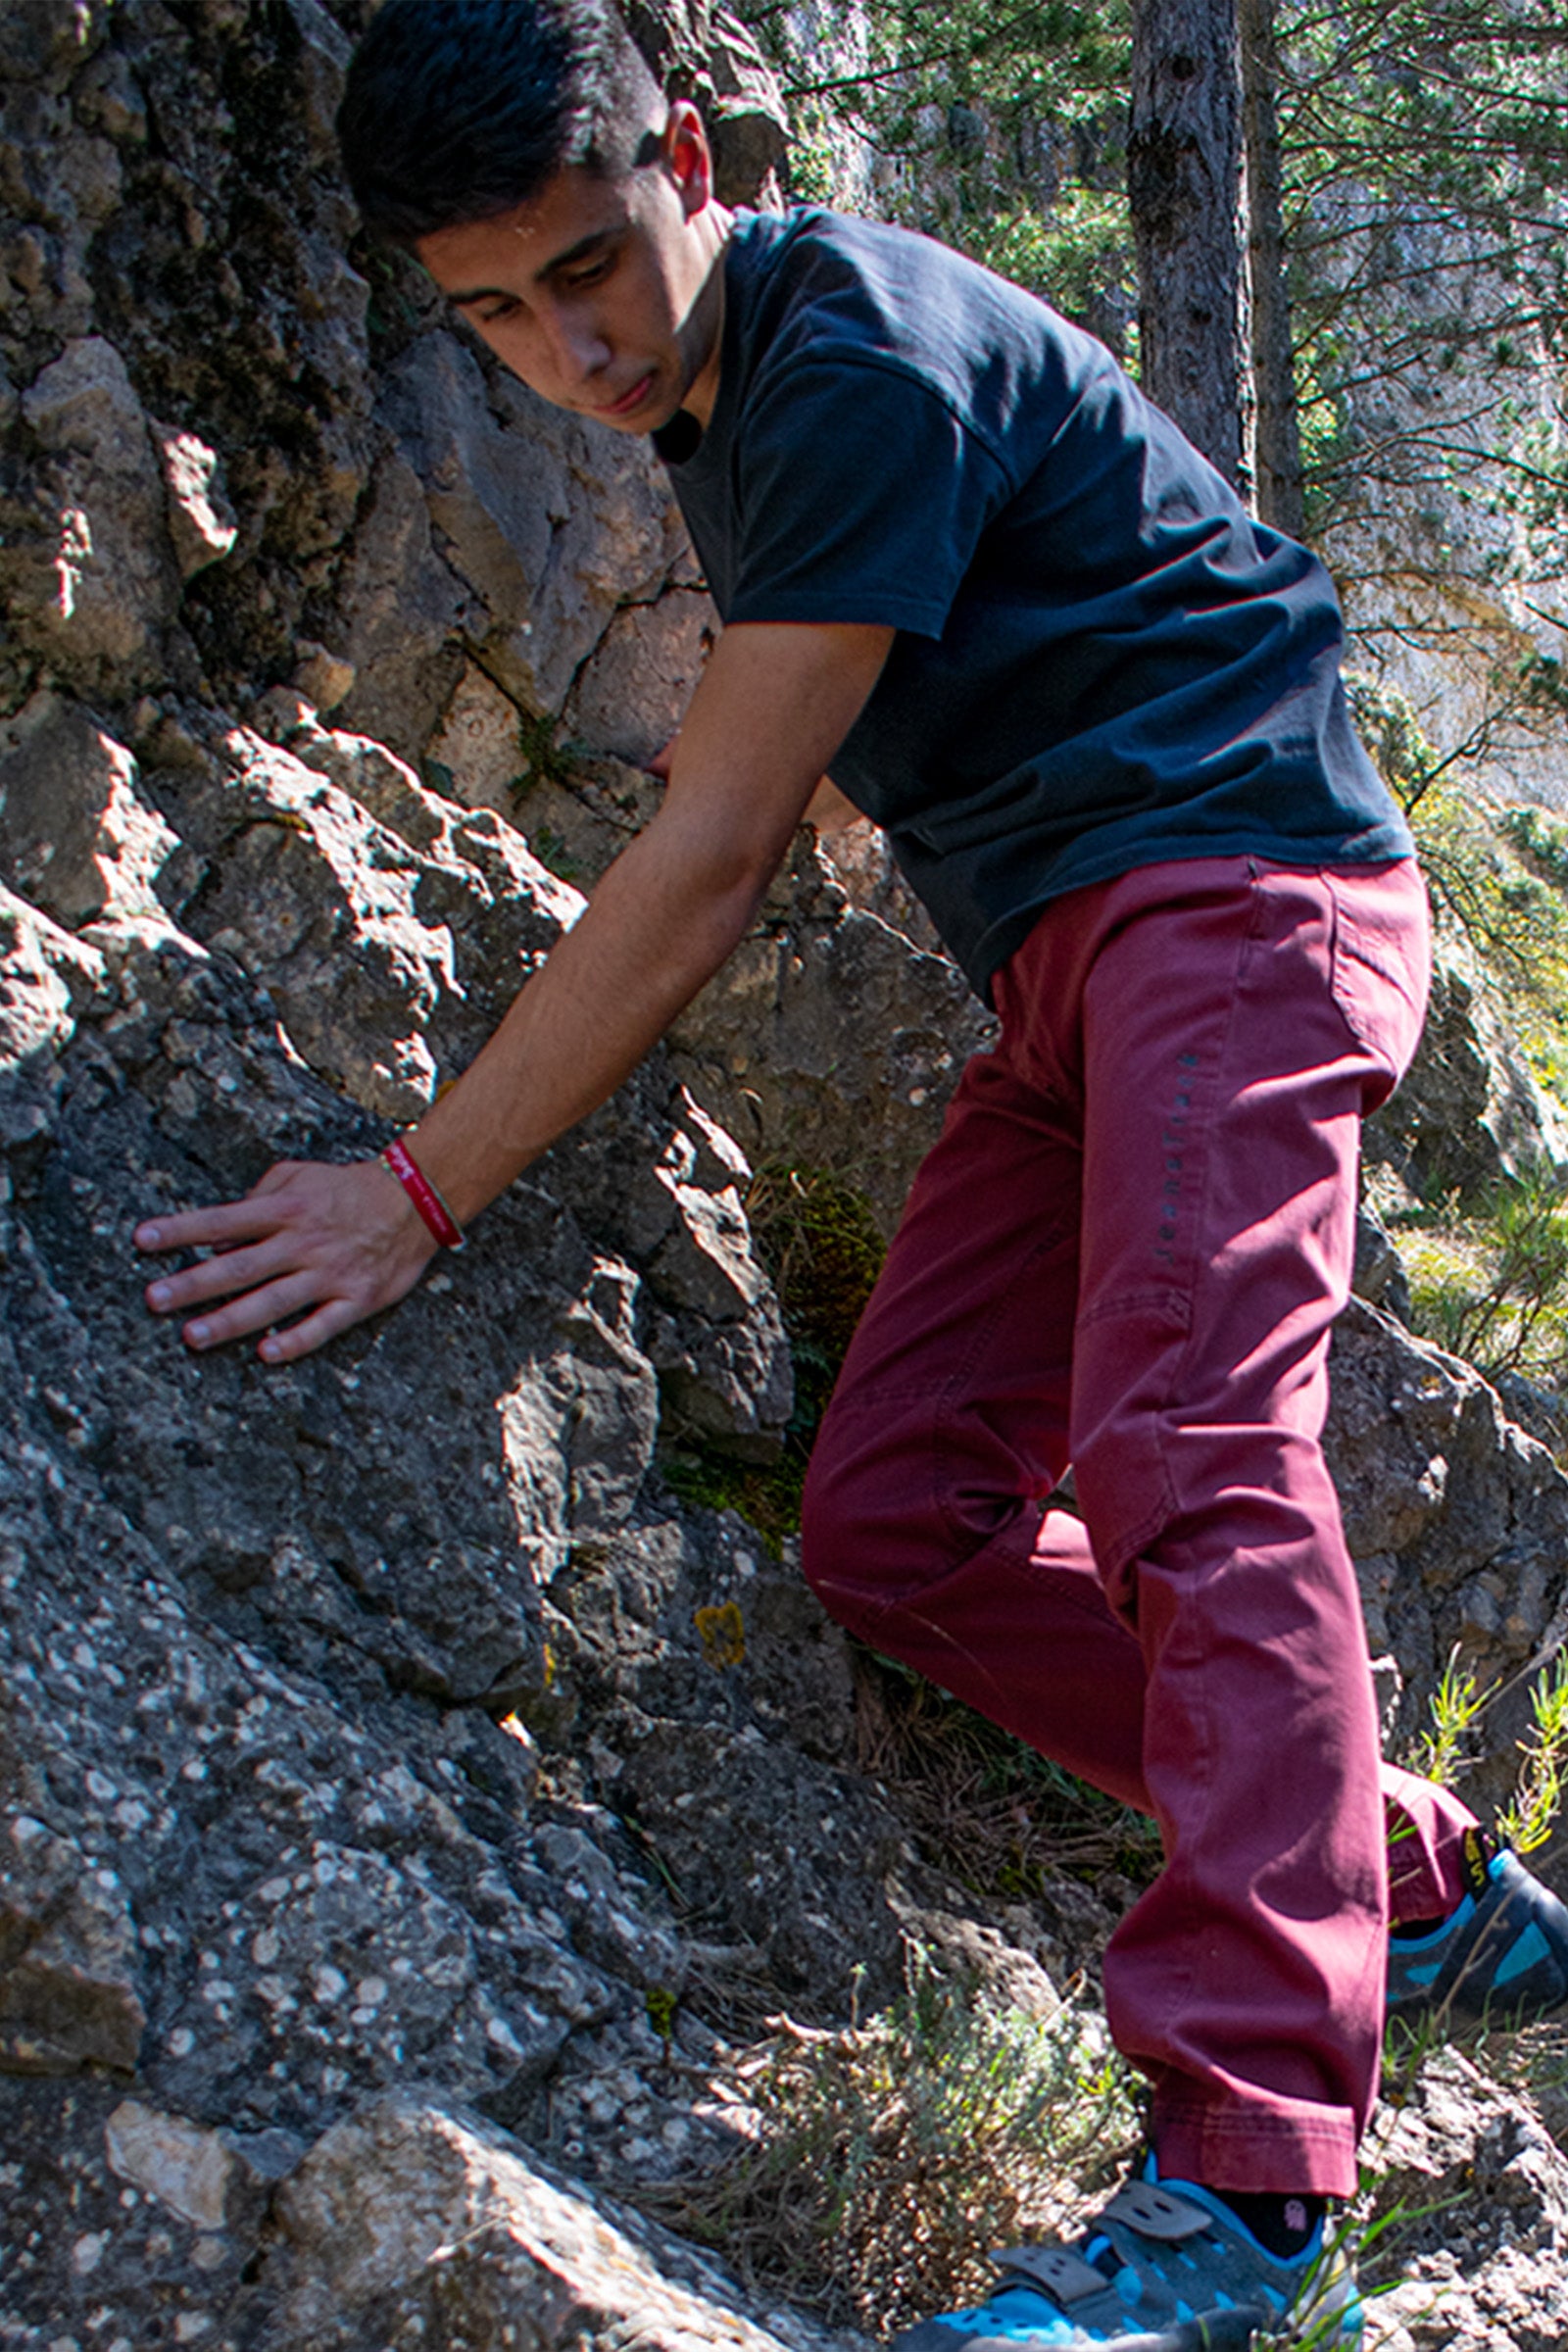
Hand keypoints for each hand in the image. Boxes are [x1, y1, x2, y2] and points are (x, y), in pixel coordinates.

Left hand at [136, 1157, 439, 1363]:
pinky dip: (295, 1340)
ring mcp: (329, 1273)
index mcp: (285, 1209)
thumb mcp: (300, 1174)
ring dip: (231, 1319)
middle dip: (193, 1283)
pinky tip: (265, 1353)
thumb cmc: (348, 1188)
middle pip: (239, 1266)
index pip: (223, 1219)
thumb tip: (222, 1229)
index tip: (142, 1240)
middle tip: (154, 1299)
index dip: (181, 1230)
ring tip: (193, 1336)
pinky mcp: (356, 1298)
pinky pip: (322, 1325)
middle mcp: (302, 1242)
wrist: (416, 1201)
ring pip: (272, 1300)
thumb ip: (259, 1194)